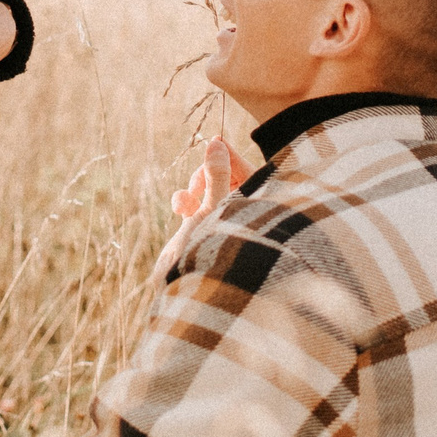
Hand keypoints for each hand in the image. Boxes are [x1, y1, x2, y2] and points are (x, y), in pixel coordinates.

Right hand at [154, 135, 252, 277]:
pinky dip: (188, 202)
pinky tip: (180, 210)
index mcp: (256, 208)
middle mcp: (243, 213)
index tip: (214, 143)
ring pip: (209, 188)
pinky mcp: (205, 228)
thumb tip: (216, 142)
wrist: (189, 294)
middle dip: (206, 175)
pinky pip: (198, 203)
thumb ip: (217, 175)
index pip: (247, 169)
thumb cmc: (208, 253)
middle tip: (196, 186)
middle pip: (226, 176)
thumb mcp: (214, 209)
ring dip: (194, 189)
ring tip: (185, 205)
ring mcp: (223, 221)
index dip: (229, 155)